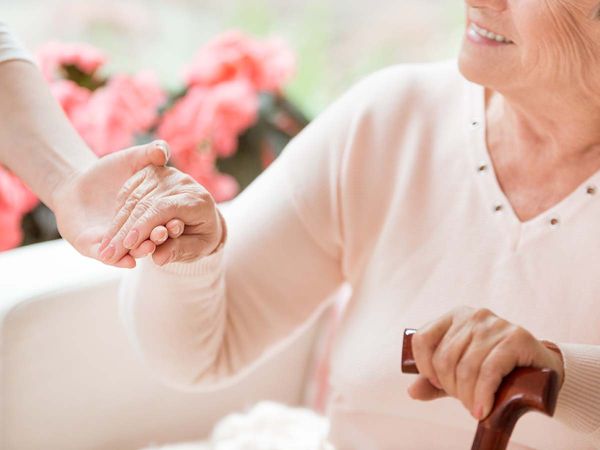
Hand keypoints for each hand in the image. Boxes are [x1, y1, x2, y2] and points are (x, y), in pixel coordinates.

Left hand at [51, 141, 169, 267]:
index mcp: (149, 213)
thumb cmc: (108, 171)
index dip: (170, 222)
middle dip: (155, 237)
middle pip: (148, 237)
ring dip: (141, 251)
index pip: (161, 219)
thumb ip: (149, 154)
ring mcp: (114, 241)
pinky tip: (127, 263)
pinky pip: (106, 258)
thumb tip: (163, 151)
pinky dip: (118, 262)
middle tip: (163, 235)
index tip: (178, 223)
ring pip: (130, 250)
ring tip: (147, 250)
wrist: (73, 184)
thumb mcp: (131, 159)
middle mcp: (135, 231)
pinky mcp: (90, 247)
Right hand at [99, 165, 224, 265]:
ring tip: (106, 248)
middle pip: (146, 204)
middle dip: (125, 230)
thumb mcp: (199, 248)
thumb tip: (158, 258)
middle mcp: (182, 183)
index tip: (128, 245)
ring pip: (134, 198)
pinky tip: (111, 232)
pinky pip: (129, 191)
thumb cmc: (203, 235)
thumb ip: (179, 251)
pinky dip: (118, 211)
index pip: (164, 209)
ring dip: (117, 223)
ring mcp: (166, 175)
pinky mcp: (151, 172)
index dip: (144, 226)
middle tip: (109, 254)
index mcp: (198, 201)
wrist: (205, 216)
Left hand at [408, 306, 564, 419]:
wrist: (542, 371)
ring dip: (468, 396)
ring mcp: (495, 324)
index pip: (423, 338)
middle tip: (465, 402)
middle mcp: (473, 315)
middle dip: (451, 387)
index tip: (437, 383)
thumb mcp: (460, 375)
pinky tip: (483, 409)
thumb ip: (435, 381)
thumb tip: (412, 391)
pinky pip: (489, 371)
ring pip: (466, 367)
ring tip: (475, 408)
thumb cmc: (496, 370)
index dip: (425, 366)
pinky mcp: (516, 337)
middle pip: (444, 358)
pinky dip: (482, 395)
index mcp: (455, 316)